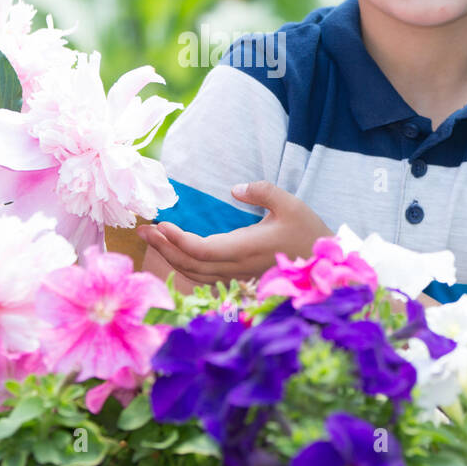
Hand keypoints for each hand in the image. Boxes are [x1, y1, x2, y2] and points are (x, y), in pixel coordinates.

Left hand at [137, 180, 332, 285]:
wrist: (325, 264)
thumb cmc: (308, 232)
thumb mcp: (291, 204)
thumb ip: (263, 191)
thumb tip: (235, 189)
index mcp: (246, 249)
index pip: (202, 250)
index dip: (177, 240)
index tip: (160, 224)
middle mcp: (236, 267)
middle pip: (190, 264)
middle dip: (163, 248)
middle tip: (141, 229)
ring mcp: (236, 275)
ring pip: (195, 274)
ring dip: (170, 257)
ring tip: (152, 238)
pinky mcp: (238, 277)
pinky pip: (204, 277)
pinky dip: (184, 266)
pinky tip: (174, 253)